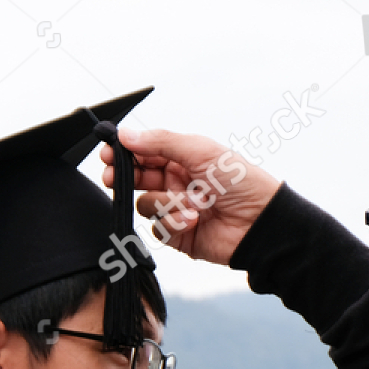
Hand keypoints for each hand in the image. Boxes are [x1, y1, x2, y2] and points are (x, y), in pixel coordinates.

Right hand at [101, 127, 282, 265]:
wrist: (260, 223)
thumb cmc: (241, 182)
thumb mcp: (201, 151)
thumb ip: (161, 142)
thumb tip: (126, 134)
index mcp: (182, 157)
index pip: (144, 151)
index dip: (124, 151)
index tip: (108, 151)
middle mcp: (175, 181)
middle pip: (136, 177)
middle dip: (124, 176)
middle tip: (112, 175)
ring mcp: (173, 208)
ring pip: (144, 204)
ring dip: (166, 203)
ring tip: (193, 204)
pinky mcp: (176, 233)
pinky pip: (157, 227)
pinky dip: (174, 223)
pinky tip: (195, 220)